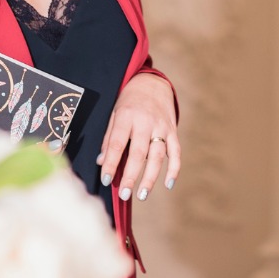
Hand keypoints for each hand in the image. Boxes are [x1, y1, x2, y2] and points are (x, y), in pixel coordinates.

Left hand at [98, 72, 179, 202]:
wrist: (151, 82)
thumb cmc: (128, 101)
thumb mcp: (113, 114)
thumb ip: (109, 138)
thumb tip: (102, 162)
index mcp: (126, 116)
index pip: (117, 144)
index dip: (111, 163)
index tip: (106, 180)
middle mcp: (145, 122)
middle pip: (139, 152)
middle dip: (131, 175)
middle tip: (125, 195)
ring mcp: (162, 127)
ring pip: (158, 155)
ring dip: (151, 177)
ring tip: (142, 195)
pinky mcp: (173, 130)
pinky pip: (176, 151)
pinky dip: (174, 169)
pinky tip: (168, 184)